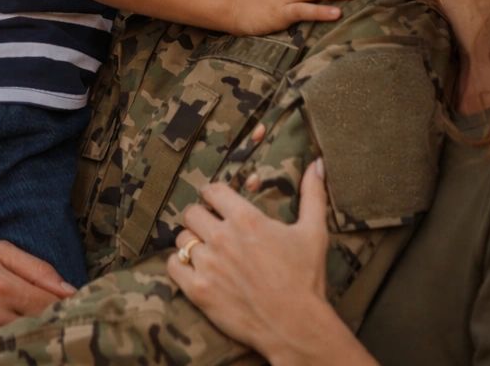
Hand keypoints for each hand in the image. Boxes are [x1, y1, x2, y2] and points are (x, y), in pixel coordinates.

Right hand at [0, 243, 76, 349]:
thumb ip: (37, 269)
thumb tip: (71, 291)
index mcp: (1, 286)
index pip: (51, 307)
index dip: (70, 311)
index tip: (81, 311)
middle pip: (40, 332)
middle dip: (55, 329)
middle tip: (66, 327)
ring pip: (22, 348)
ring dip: (34, 342)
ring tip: (42, 337)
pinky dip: (12, 352)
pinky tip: (16, 345)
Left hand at [166, 160, 334, 358]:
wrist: (297, 326)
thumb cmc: (306, 278)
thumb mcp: (314, 232)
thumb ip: (312, 195)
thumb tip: (317, 163)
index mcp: (246, 219)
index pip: (212, 191)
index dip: (214, 196)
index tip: (218, 204)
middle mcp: (222, 237)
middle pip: (192, 212)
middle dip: (201, 218)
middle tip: (211, 230)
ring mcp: (208, 265)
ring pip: (182, 239)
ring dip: (191, 243)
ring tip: (206, 252)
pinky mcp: (198, 290)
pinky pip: (172, 266)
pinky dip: (179, 266)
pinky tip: (194, 270)